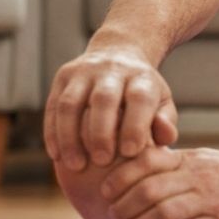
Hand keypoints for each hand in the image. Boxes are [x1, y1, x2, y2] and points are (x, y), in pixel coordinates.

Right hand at [44, 46, 178, 171]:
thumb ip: (165, 122)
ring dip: (70, 136)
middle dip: (101, 133)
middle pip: (103, 99)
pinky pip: (53, 105)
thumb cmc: (143, 92)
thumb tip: (165, 138)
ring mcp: (84, 71)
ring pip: (71, 103)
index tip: (130, 153)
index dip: (134, 126)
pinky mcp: (63, 76)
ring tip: (75, 165)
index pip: (139, 98)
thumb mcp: (161, 102)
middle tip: (101, 161)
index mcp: (141, 78)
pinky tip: (57, 155)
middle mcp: (112, 70)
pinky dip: (53, 132)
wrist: (118, 53)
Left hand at [99, 145, 218, 218]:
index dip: (118, 179)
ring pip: (162, 214)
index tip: (106, 193)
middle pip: (147, 190)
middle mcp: (196, 177)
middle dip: (122, 208)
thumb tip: (133, 170)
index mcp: (188, 159)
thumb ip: (171, 164)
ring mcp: (209, 201)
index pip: (144, 162)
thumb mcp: (201, 158)